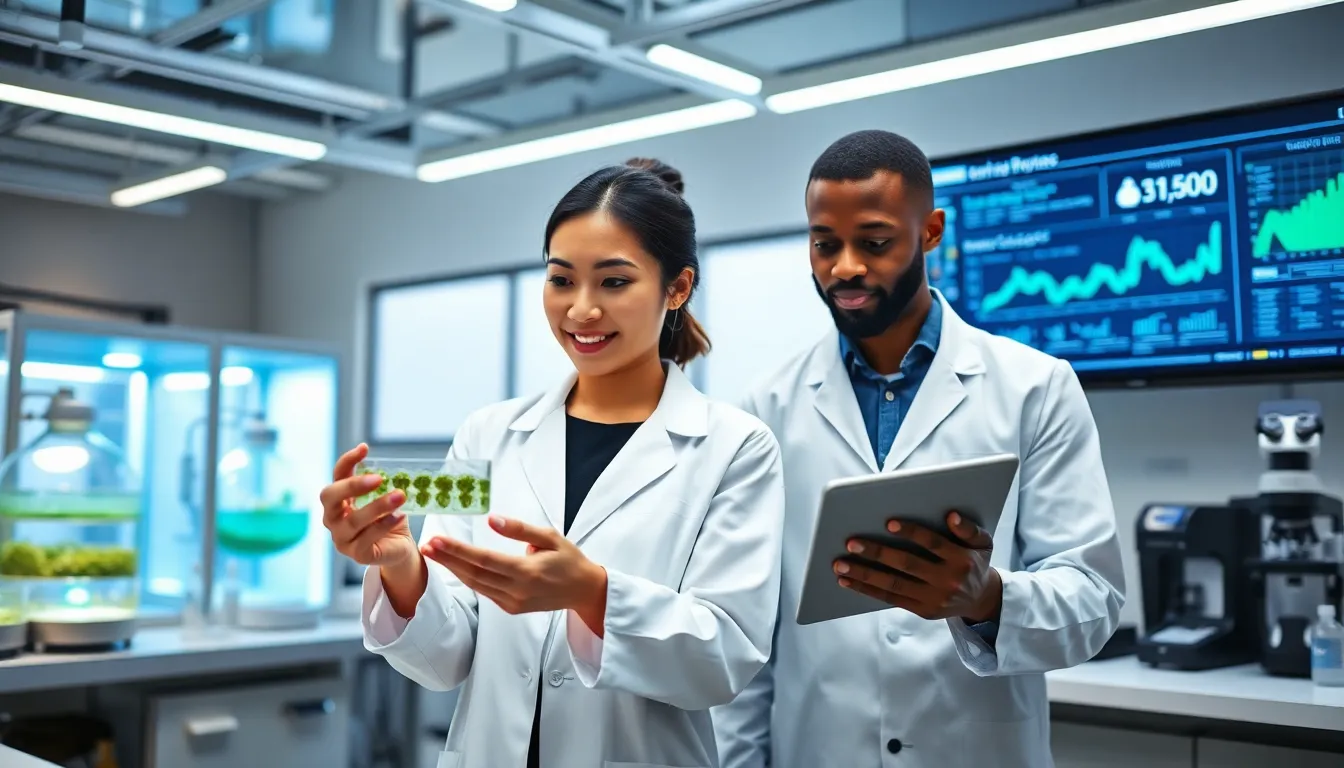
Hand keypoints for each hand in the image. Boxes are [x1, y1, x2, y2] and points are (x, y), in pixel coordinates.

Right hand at [320, 443, 417, 569]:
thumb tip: (389, 464)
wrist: (399, 547)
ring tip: (399, 495)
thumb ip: (380, 483)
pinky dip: (384, 525)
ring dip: (378, 506)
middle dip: (352, 485)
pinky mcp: (357, 554)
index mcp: (338, 500)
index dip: (347, 461)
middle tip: (378, 478)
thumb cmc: (388, 518)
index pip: (336, 476)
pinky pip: (367, 538)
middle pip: (330, 497)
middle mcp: (333, 518)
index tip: (364, 448)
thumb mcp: (383, 497)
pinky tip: (399, 516)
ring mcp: (342, 539)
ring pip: (353, 520)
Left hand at [423, 515, 608, 634]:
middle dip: (447, 559)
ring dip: (453, 569)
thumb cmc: (569, 560)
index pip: (484, 560)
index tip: (437, 540)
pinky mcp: (512, 608)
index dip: (458, 550)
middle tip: (427, 545)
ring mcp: (513, 602)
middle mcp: (517, 590)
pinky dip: (469, 578)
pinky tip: (455, 566)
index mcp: (527, 571)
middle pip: (474, 573)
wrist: (584, 591)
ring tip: (434, 554)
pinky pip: (485, 591)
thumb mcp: (550, 537)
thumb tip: (491, 520)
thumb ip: (519, 529)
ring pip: (476, 584)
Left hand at [834, 511, 1000, 622]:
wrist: (981, 599)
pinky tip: (847, 580)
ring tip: (840, 564)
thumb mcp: (982, 542)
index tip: (888, 523)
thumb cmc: (975, 562)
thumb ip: (968, 528)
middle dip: (877, 554)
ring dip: (864, 574)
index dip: (912, 533)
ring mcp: (933, 598)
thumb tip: (950, 515)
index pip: (933, 543)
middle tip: (851, 543)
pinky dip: (867, 589)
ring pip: (893, 585)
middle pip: (907, 565)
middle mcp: (947, 581)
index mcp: (961, 560)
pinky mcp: (922, 610)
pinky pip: (890, 599)